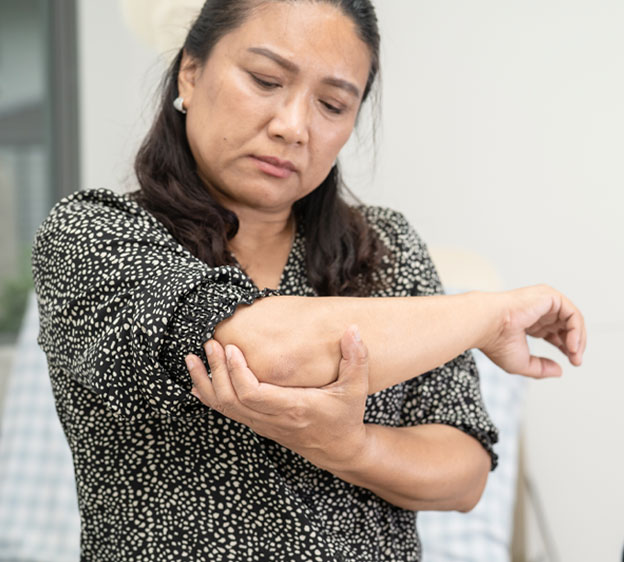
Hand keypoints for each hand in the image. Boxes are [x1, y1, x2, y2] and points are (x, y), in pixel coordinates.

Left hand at [185, 326, 369, 471]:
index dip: (236, 373)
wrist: (338, 449)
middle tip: (210, 343)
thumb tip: (353, 330)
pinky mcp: (257, 424)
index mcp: (293, 408)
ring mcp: (261, 423)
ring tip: (192, 358)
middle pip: (231, 400)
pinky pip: (226, 412)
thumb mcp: (357, 388)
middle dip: (215, 371)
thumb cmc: (345, 416)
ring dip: (205, 383)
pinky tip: (196, 382)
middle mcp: (272, 418)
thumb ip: (357, 359)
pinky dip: (208, 397)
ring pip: (223, 408)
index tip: (230, 348)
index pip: (253, 394)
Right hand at [482, 285, 586, 377]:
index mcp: (528, 320)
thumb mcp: (521, 363)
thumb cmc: (495, 341)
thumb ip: (541, 368)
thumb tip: (560, 371)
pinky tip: (571, 345)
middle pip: (566, 325)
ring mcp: (544, 301)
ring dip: (578, 339)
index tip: (571, 361)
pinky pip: (572, 314)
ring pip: (573, 319)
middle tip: (575, 360)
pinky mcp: (549, 297)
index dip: (565, 346)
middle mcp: (537, 309)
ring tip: (574, 355)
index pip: (554, 330)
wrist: (487, 324)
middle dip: (574, 344)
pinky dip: (576, 331)